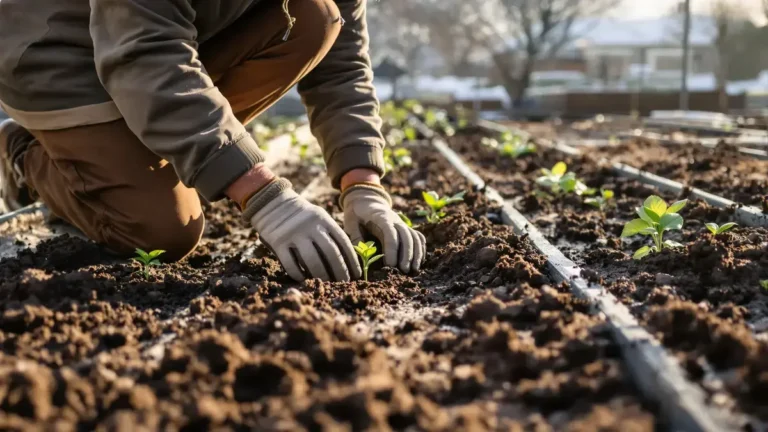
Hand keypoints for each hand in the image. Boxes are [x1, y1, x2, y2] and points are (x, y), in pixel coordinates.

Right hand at [245, 178, 361, 281]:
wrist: (272, 202)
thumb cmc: (302, 216)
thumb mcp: (318, 217)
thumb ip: (330, 233)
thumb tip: (347, 259)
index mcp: (323, 219)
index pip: (343, 242)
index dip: (352, 260)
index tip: (356, 274)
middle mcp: (310, 226)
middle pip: (331, 253)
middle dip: (340, 271)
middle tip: (344, 283)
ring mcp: (293, 234)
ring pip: (312, 261)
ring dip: (322, 275)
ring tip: (327, 284)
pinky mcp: (278, 242)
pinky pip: (291, 264)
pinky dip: (299, 275)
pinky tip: (305, 280)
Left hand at [341, 185, 425, 272]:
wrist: (366, 201)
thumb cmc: (356, 214)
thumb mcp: (350, 223)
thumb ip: (355, 237)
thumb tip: (360, 255)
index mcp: (380, 218)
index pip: (390, 234)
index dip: (392, 250)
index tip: (390, 265)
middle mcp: (395, 220)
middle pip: (406, 236)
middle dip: (407, 254)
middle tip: (404, 271)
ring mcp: (402, 223)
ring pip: (414, 237)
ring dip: (416, 254)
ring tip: (414, 270)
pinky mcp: (405, 228)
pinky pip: (418, 237)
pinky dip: (420, 249)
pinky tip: (419, 261)